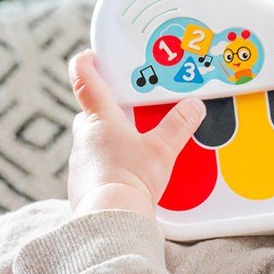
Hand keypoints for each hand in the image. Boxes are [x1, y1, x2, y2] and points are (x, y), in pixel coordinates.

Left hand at [66, 49, 204, 216]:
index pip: (85, 81)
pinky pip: (95, 169)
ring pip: (93, 143)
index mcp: (100, 119)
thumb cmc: (131, 179)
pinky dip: (108, 168)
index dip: (86, 64)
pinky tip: (127, 176)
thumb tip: (192, 107)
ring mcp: (80, 163)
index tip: (89, 56)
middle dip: (107, 110)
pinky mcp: (82, 186)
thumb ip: (179, 124)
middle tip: (127, 110)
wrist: (111, 218)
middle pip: (91, 114)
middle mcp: (85, 138)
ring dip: (109, 142)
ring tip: (134, 149)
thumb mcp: (162, 148)